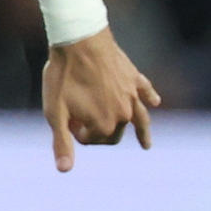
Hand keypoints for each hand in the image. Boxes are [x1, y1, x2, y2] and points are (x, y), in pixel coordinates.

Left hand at [42, 26, 158, 168]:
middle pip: (115, 132)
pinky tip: (155, 102)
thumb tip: (65, 171)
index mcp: (105, 124)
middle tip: (83, 124)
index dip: (79, 135)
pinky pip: (145, 91)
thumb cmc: (63, 76)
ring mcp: (131, 95)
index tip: (68, 123)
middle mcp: (123, 113)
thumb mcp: (55, 112)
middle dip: (101, 133)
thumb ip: (62, 142)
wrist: (79, 40)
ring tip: (147, 145)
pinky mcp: (134, 77)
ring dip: (143, 132)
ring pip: (140, 118)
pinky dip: (149, 97)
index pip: (94, 140)